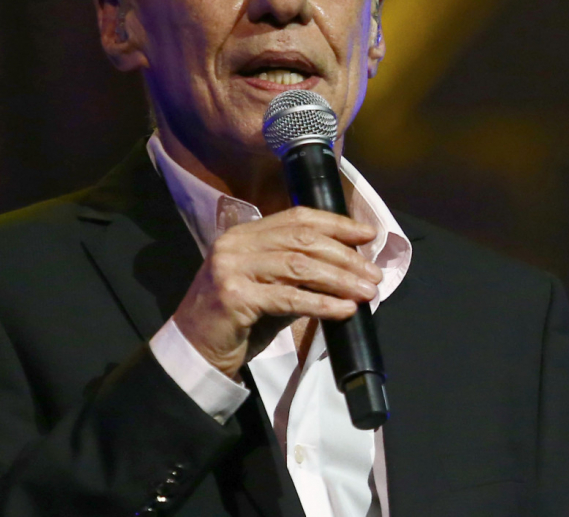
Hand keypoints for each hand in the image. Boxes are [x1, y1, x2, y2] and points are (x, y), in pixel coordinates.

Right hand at [172, 206, 381, 378]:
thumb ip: (299, 274)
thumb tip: (350, 269)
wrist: (195, 351)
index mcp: (244, 234)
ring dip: (340, 279)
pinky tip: (344, 310)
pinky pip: (289, 298)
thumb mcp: (269, 288)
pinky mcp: (235, 296)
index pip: (297, 217)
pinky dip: (322, 304)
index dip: (336, 223)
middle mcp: (236, 243)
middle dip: (345, 255)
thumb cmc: (237, 321)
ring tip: (367, 292)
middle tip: (373, 273)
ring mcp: (232, 268)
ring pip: (299, 266)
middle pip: (302, 240)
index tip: (367, 234)